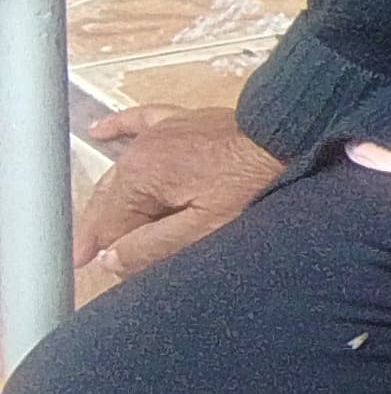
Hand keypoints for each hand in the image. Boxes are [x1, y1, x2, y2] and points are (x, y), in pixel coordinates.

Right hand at [73, 105, 283, 278]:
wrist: (292, 138)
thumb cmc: (252, 187)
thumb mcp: (204, 229)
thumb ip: (152, 247)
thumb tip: (108, 259)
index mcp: (139, 177)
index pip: (111, 226)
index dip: (116, 253)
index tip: (122, 273)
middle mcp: (140, 151)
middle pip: (112, 200)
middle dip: (106, 232)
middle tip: (95, 261)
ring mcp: (160, 132)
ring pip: (122, 170)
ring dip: (111, 200)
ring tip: (98, 229)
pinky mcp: (182, 120)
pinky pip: (140, 120)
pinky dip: (118, 127)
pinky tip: (98, 131)